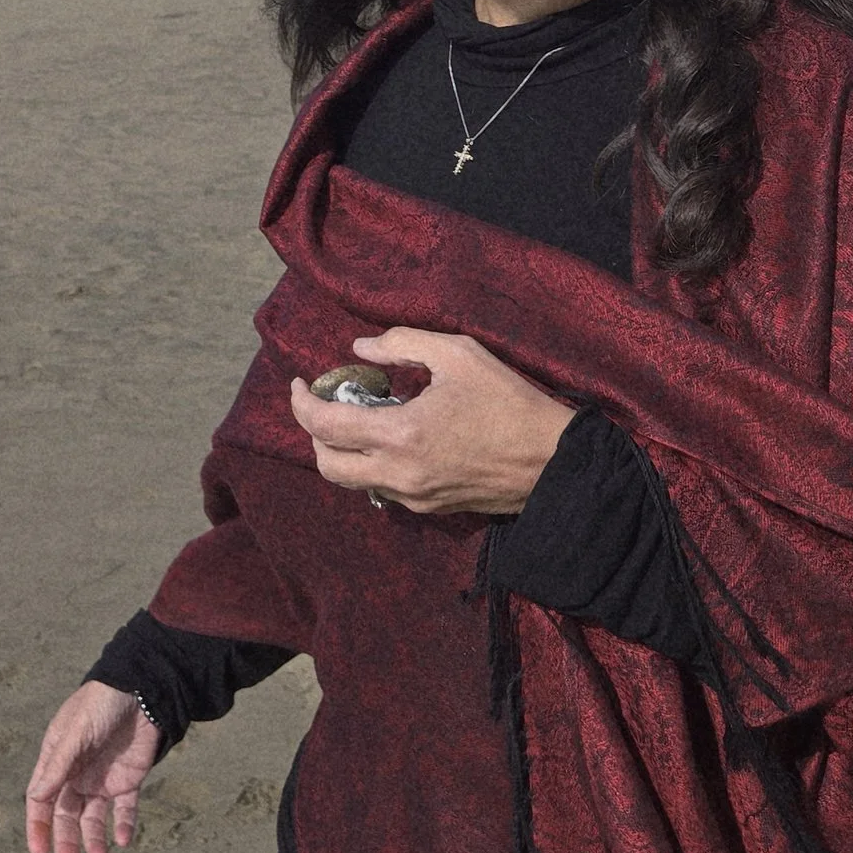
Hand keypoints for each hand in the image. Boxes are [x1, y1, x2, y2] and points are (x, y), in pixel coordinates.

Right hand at [24, 680, 161, 852]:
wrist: (142, 689)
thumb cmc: (100, 703)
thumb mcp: (76, 732)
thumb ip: (59, 765)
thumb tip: (37, 798)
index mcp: (57, 759)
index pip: (41, 799)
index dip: (38, 825)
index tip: (40, 851)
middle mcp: (77, 773)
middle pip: (66, 815)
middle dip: (66, 841)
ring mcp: (102, 778)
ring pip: (93, 819)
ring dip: (94, 840)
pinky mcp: (128, 780)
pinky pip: (125, 810)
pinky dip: (124, 826)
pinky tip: (124, 839)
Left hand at [289, 327, 573, 514]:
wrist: (554, 462)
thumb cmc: (508, 402)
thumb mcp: (458, 355)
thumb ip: (402, 344)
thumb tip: (359, 349)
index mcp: (400, 435)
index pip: (324, 427)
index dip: (301, 403)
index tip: (299, 384)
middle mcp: (399, 474)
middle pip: (328, 465)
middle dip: (315, 433)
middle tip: (328, 403)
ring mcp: (414, 497)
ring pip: (353, 482)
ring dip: (344, 452)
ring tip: (362, 418)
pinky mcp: (431, 508)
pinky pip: (384, 490)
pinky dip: (373, 465)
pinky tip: (395, 438)